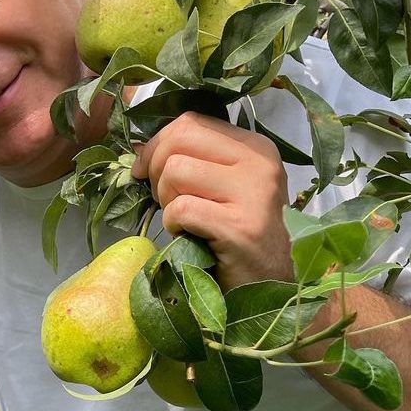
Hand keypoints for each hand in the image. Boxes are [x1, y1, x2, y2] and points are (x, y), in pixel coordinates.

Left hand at [132, 111, 294, 289]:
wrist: (269, 289)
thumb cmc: (237, 237)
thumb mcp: (223, 187)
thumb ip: (192, 159)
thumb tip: (140, 147)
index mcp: (255, 147)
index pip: (191, 122)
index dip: (158, 143)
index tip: (146, 170)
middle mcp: (260, 164)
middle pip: (179, 139)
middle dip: (156, 168)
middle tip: (164, 198)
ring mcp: (254, 194)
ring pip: (176, 171)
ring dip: (166, 199)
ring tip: (182, 219)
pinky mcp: (241, 227)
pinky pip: (181, 209)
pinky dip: (173, 223)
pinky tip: (188, 235)